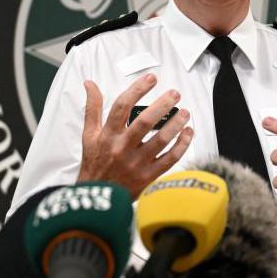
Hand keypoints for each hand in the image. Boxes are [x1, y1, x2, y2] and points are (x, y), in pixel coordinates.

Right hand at [76, 73, 193, 197]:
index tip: (151, 78)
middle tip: (175, 94)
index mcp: (107, 135)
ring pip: (161, 140)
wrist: (98, 199)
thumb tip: (89, 84)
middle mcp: (122, 148)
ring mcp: (137, 163)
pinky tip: (188, 133)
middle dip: (162, 105)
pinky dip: (182, 145)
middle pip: (144, 122)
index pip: (122, 106)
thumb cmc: (95, 164)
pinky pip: (170, 159)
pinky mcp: (149, 176)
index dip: (137, 89)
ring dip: (176, 124)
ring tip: (185, 112)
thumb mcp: (89, 135)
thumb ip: (92, 108)